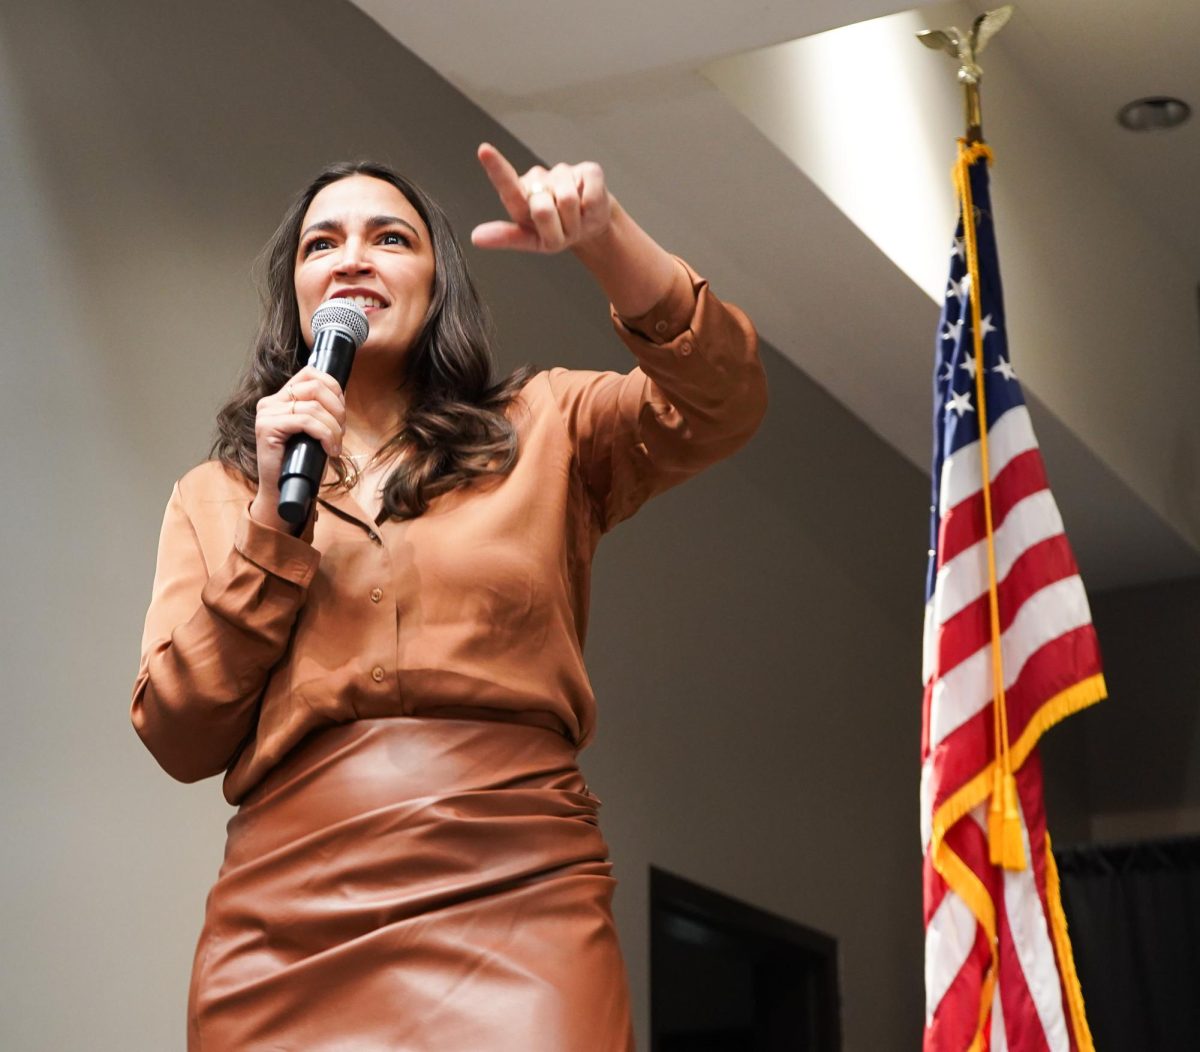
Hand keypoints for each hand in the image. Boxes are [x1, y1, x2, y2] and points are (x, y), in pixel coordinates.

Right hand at [249, 366, 346, 531]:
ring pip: (313, 406)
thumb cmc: (302, 462)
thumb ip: (322, 410)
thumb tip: (342, 395)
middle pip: (315, 386)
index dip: (334, 388)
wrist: (284, 491)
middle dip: (337, 409)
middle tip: (342, 432)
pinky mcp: (267, 428)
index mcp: (281, 397)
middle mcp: (270, 401)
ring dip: (334, 427)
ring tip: (335, 445)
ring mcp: (266, 414)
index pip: (311, 373)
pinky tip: (330, 449)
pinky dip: (325, 435)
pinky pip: (306, 421)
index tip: (342, 412)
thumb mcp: (315, 430)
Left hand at [471, 143, 613, 253]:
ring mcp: (563, 172)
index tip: (484, 151)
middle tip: (562, 228)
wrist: (592, 225)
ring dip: (574, 221)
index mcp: (519, 197)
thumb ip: (508, 236)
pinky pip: (591, 198)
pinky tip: (588, 205)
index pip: (507, 186)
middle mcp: (538, 180)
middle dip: (556, 228)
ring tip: (575, 217)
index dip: (497, 169)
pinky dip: (592, 211)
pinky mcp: (589, 170)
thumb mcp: (534, 241)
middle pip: (543, 209)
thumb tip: (476, 237)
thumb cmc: (559, 231)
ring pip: (568, 202)